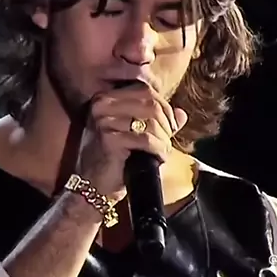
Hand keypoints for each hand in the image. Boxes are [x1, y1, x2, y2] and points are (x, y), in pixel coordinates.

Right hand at [74, 82, 187, 203]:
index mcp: (106, 97)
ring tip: (163, 152)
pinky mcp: (109, 139)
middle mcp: (102, 104)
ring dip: (164, 140)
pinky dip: (158, 150)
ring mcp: (104, 120)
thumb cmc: (115, 158)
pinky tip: (159, 159)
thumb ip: (158, 121)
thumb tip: (182, 114)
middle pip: (150, 104)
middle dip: (166, 125)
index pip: (145, 91)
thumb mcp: (134, 133)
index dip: (164, 107)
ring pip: (151, 122)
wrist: (94, 185)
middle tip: (167, 142)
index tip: (171, 126)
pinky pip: (146, 140)